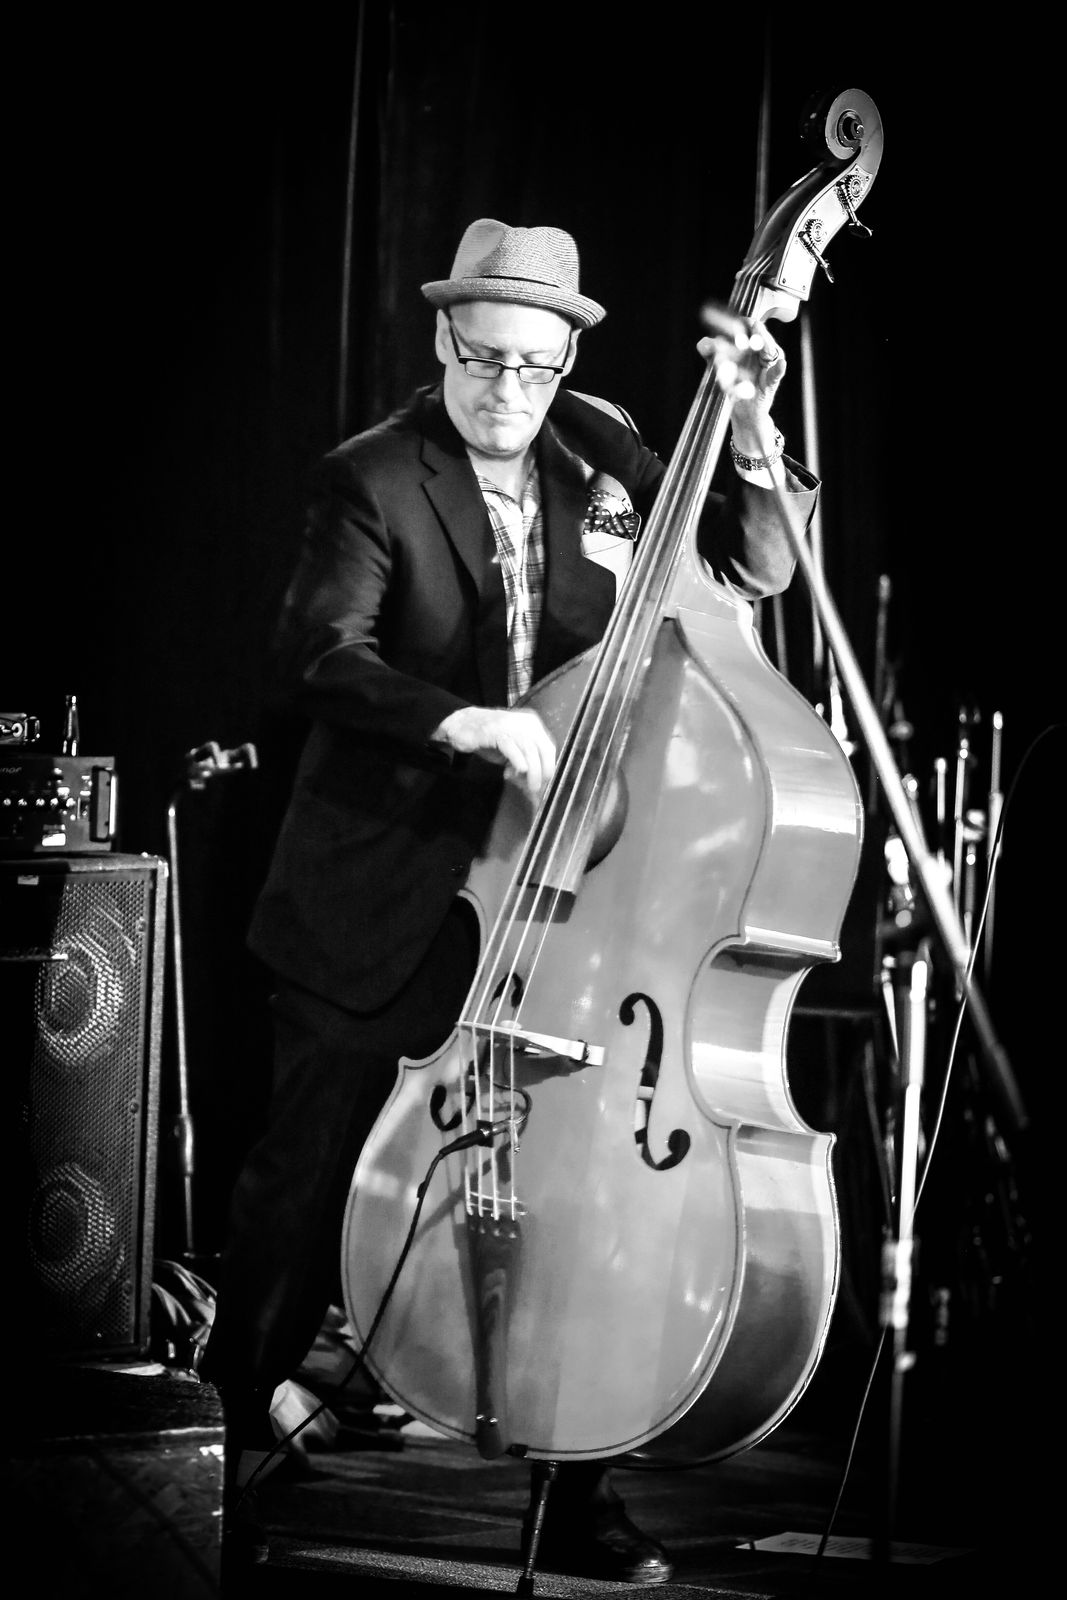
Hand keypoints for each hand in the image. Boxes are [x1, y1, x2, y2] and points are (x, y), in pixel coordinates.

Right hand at [433, 705, 556, 798]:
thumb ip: (523, 761)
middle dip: (543, 772)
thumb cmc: (487, 738)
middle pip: (543, 749)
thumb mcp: (510, 750)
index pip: (549, 747)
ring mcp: (509, 725)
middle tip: (537, 787)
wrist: (461, 725)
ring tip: (528, 785)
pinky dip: (517, 762)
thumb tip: (533, 781)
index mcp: (531, 724)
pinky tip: (516, 771)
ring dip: (531, 772)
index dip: (549, 767)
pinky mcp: (495, 731)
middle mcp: (524, 723)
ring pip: (529, 750)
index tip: (545, 782)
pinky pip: (512, 748)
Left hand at [698, 315, 784, 458]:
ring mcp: (769, 365)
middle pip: (758, 335)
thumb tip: (702, 343)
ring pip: (767, 351)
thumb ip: (710, 353)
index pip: (748, 325)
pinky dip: (779, 368)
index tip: (729, 324)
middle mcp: (762, 351)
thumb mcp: (719, 367)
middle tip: (738, 335)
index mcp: (749, 343)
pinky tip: (781, 363)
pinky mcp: (772, 382)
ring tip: (755, 343)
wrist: (743, 411)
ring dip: (761, 345)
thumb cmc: (733, 384)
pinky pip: (777, 374)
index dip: (739, 323)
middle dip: (749, 334)